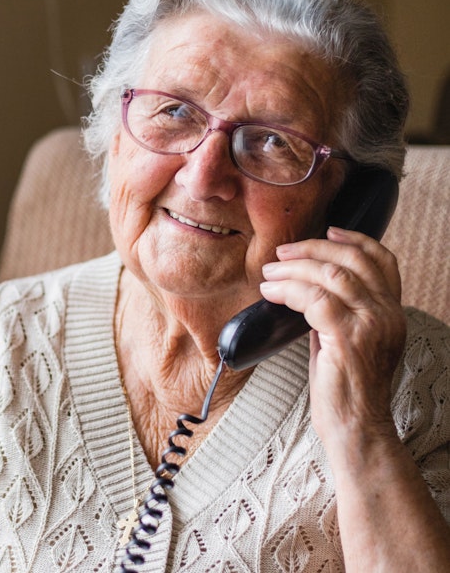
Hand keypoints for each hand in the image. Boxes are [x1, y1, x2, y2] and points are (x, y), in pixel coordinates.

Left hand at [258, 226, 405, 442]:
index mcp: (392, 313)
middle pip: (353, 260)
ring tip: (269, 273)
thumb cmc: (347, 392)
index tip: (326, 230)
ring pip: (331, 275)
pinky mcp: (349, 339)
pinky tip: (271, 293)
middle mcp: (388, 314)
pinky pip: (314, 299)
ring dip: (293, 268)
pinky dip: (288, 290)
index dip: (353, 239)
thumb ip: (339, 314)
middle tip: (282, 253)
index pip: (382, 261)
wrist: (357, 430)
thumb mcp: (350, 343)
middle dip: (313, 249)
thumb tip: (309, 291)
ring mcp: (372, 325)